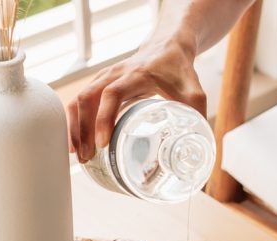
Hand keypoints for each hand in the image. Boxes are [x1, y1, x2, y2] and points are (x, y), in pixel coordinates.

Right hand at [66, 36, 205, 162]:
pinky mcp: (101, 84)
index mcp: (136, 75)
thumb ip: (197, 116)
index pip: (112, 94)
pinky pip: (80, 100)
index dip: (104, 118)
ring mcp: (104, 77)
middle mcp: (114, 74)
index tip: (103, 143)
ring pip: (79, 99)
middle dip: (83, 130)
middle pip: (87, 98)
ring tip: (79, 154)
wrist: (168, 47)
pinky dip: (75, 121)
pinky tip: (76, 141)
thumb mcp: (194, 91)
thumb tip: (201, 149)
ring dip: (75, 127)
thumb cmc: (179, 70)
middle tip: (88, 157)